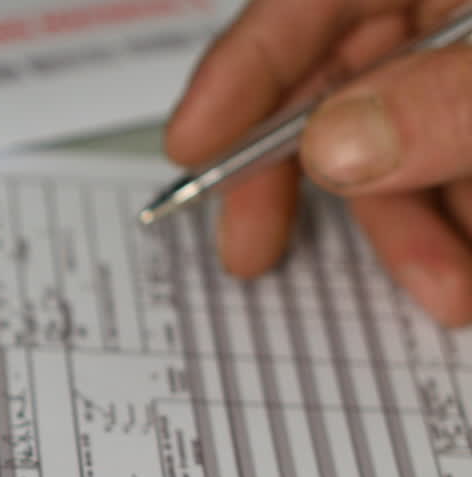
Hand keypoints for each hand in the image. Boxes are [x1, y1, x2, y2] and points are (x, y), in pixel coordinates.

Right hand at [165, 0, 471, 325]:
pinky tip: (465, 266)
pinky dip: (453, 217)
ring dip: (408, 224)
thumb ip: (446, 100)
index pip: (303, 5)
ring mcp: (466, 59)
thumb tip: (334, 150)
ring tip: (446, 291)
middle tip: (252, 252)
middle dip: (313, 181)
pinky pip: (452, 160)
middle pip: (339, 84)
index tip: (188, 148)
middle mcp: (441, 5)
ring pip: (404, 140)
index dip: (238, 76)